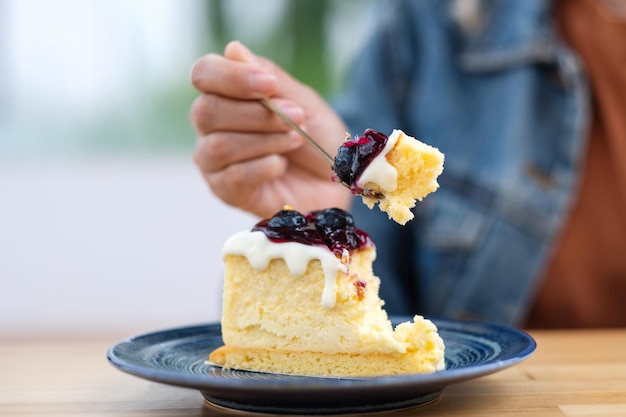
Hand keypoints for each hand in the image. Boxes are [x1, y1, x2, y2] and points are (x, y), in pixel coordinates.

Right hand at [190, 41, 350, 217]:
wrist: (337, 182)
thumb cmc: (318, 140)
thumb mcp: (304, 102)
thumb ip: (270, 78)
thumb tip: (233, 49)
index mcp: (227, 96)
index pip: (204, 74)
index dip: (231, 76)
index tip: (268, 85)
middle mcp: (212, 127)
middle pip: (206, 111)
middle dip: (256, 114)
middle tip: (295, 118)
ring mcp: (215, 162)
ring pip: (218, 146)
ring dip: (264, 140)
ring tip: (296, 140)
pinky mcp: (227, 192)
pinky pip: (232, 177)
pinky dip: (263, 167)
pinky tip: (281, 165)